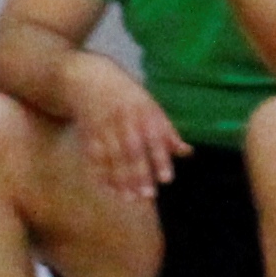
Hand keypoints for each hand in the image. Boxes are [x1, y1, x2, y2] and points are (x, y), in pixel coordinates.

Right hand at [69, 64, 184, 202]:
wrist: (89, 78)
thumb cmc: (127, 96)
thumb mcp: (150, 106)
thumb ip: (167, 131)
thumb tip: (187, 152)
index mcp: (143, 111)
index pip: (154, 138)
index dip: (160, 159)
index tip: (167, 180)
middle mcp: (123, 119)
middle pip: (131, 150)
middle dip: (139, 174)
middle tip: (147, 196)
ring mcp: (104, 126)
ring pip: (112, 157)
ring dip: (120, 179)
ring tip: (129, 198)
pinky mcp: (88, 133)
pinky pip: (94, 156)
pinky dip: (100, 173)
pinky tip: (108, 189)